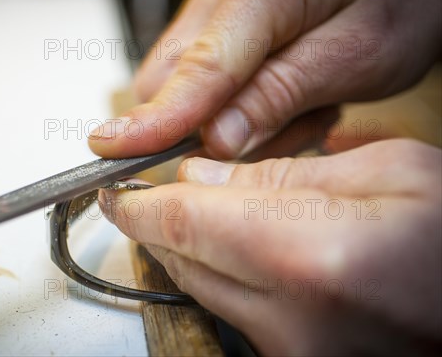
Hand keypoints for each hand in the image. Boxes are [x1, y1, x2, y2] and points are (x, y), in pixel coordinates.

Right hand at [88, 0, 440, 158]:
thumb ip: (283, 93)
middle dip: (203, 126)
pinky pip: (202, 75)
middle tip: (281, 125)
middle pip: (170, 76)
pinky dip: (234, 99)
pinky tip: (285, 88)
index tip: (111, 149)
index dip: (155, 118)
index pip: (198, 68)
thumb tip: (217, 139)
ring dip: (227, 115)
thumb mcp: (361, 52)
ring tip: (300, 100)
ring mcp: (217, 3)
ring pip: (182, 81)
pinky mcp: (221, 18)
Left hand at [99, 139, 441, 354]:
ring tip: (222, 215)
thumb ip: (285, 175)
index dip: (137, 203)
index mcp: (310, 257)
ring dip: (197, 251)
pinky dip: (231, 279)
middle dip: (164, 224)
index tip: (117, 193)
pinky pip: (239, 315)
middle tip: (168, 192)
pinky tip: (258, 252)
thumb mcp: (393, 172)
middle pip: (182, 263)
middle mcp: (293, 322)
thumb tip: (205, 177)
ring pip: (205, 291)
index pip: (181, 223)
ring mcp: (295, 355)